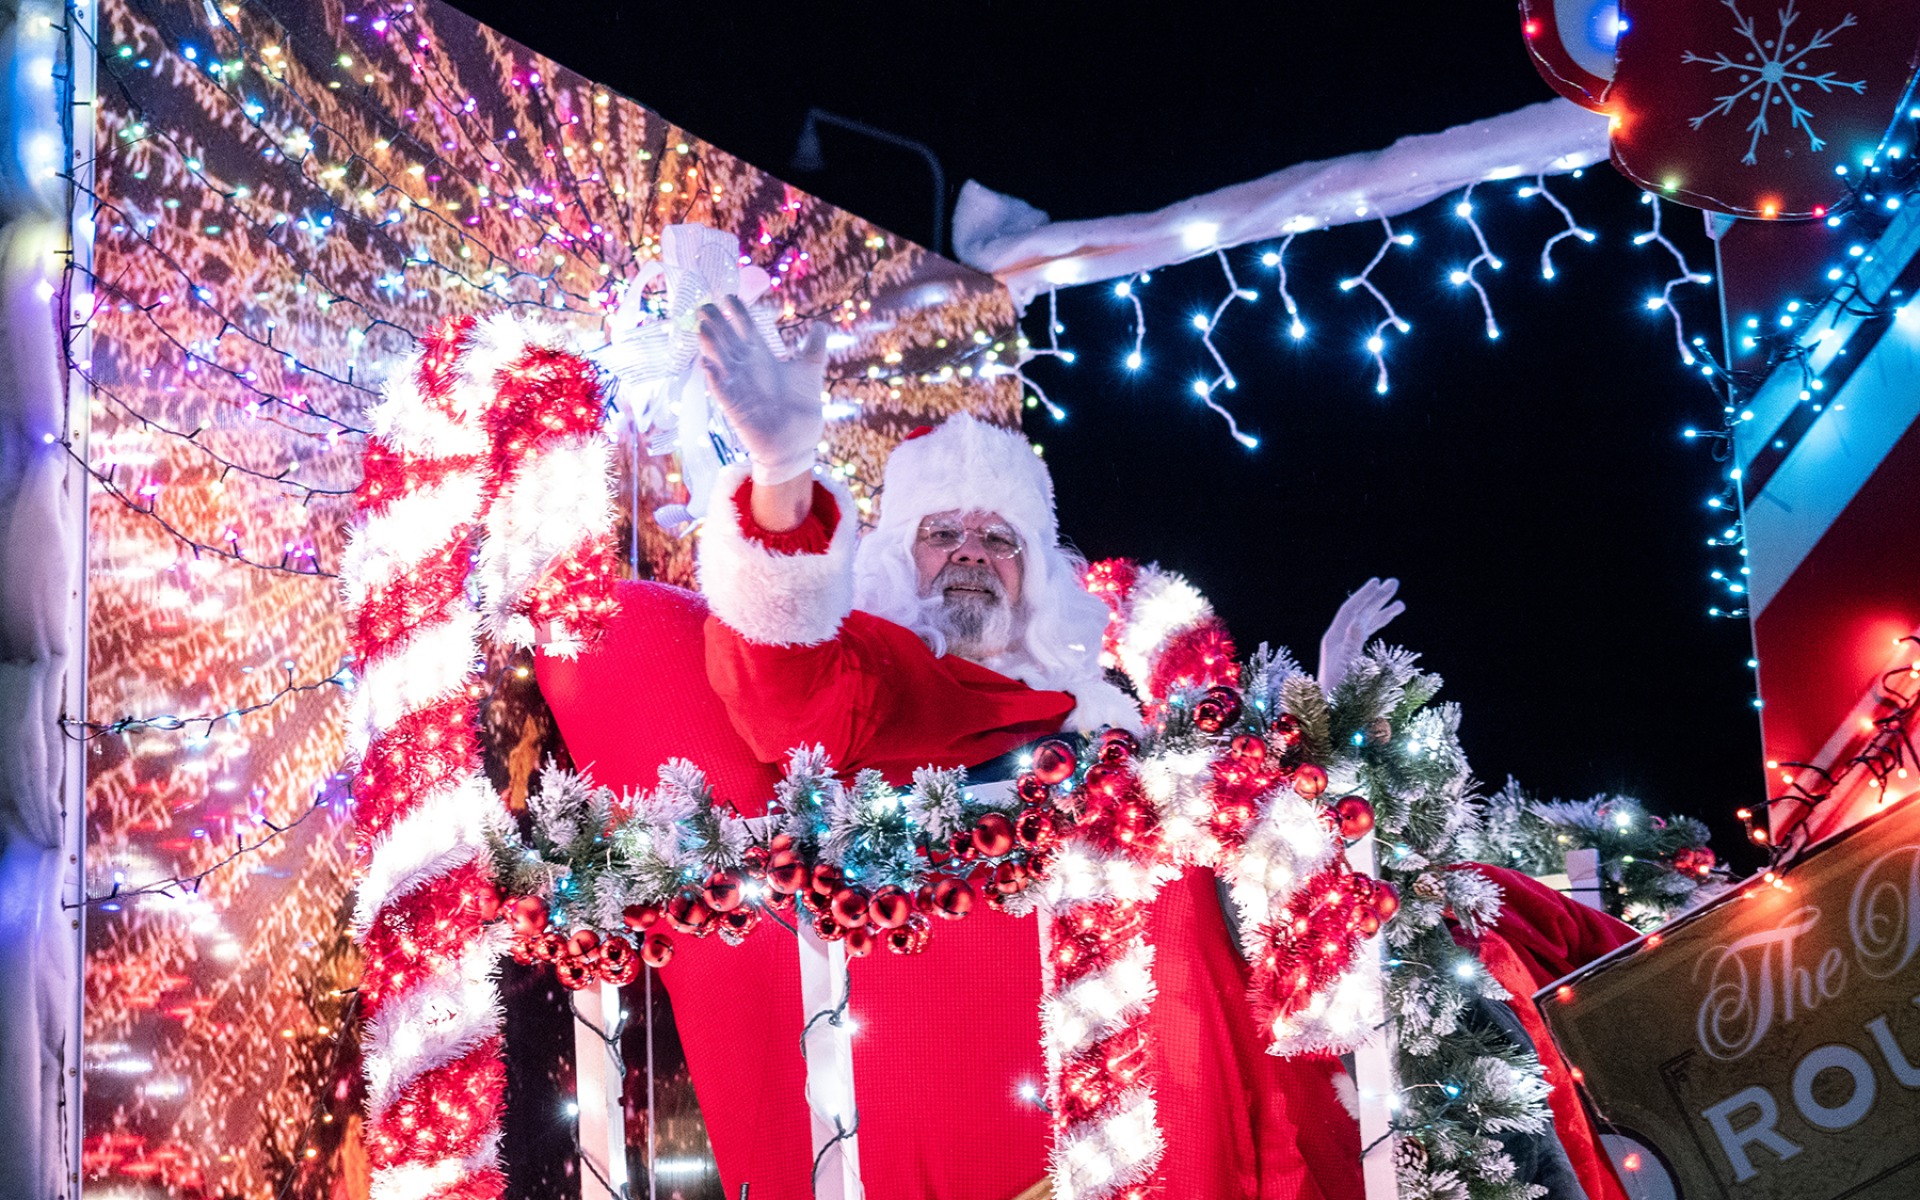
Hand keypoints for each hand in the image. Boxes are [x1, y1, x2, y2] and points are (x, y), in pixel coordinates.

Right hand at [697, 296, 828, 485]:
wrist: (797, 441)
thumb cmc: (801, 407)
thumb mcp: (810, 371)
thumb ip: (814, 348)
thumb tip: (820, 325)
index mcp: (762, 357)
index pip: (746, 329)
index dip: (737, 313)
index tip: (729, 296)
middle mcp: (746, 368)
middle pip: (727, 339)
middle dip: (715, 323)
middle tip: (705, 305)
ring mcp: (738, 386)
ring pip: (719, 360)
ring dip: (710, 345)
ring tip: (703, 327)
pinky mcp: (734, 406)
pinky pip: (720, 389)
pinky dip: (713, 377)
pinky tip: (706, 364)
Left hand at [1317, 577, 1403, 692]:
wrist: (1328, 711)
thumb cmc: (1336, 693)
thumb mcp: (1345, 669)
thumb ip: (1352, 645)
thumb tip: (1359, 622)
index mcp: (1334, 639)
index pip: (1350, 610)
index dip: (1364, 596)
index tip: (1378, 583)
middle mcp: (1338, 638)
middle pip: (1358, 612)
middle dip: (1375, 597)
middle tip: (1394, 583)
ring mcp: (1344, 645)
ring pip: (1365, 621)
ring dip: (1381, 610)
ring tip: (1400, 602)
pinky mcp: (1351, 653)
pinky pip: (1367, 632)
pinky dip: (1380, 623)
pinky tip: (1390, 618)